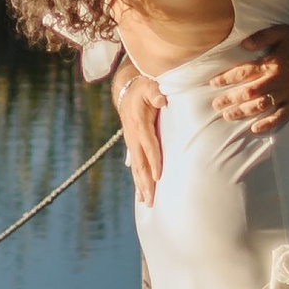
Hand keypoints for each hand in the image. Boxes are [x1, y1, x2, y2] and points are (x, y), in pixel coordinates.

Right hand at [112, 58, 164, 204]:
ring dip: (141, 186)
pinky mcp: (132, 147)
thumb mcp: (149, 86)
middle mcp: (133, 138)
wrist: (126, 90)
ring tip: (146, 203)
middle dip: (146, 183)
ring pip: (136, 169)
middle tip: (151, 201)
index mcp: (140, 125)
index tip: (158, 177)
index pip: (149, 146)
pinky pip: (135, 167)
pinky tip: (141, 195)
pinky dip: (137, 181)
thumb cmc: (143, 88)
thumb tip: (162, 99)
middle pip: (140, 164)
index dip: (153, 161)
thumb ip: (155, 93)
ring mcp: (131, 144)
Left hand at [208, 25, 288, 131]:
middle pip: (247, 93)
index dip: (226, 78)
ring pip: (260, 106)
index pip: (242, 72)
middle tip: (215, 105)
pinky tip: (255, 129)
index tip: (213, 83)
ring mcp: (287, 93)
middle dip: (229, 99)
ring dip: (242, 112)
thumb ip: (263, 36)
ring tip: (228, 116)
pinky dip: (268, 124)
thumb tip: (243, 44)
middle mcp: (276, 80)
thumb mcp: (284, 31)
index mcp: (270, 63)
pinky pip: (280, 116)